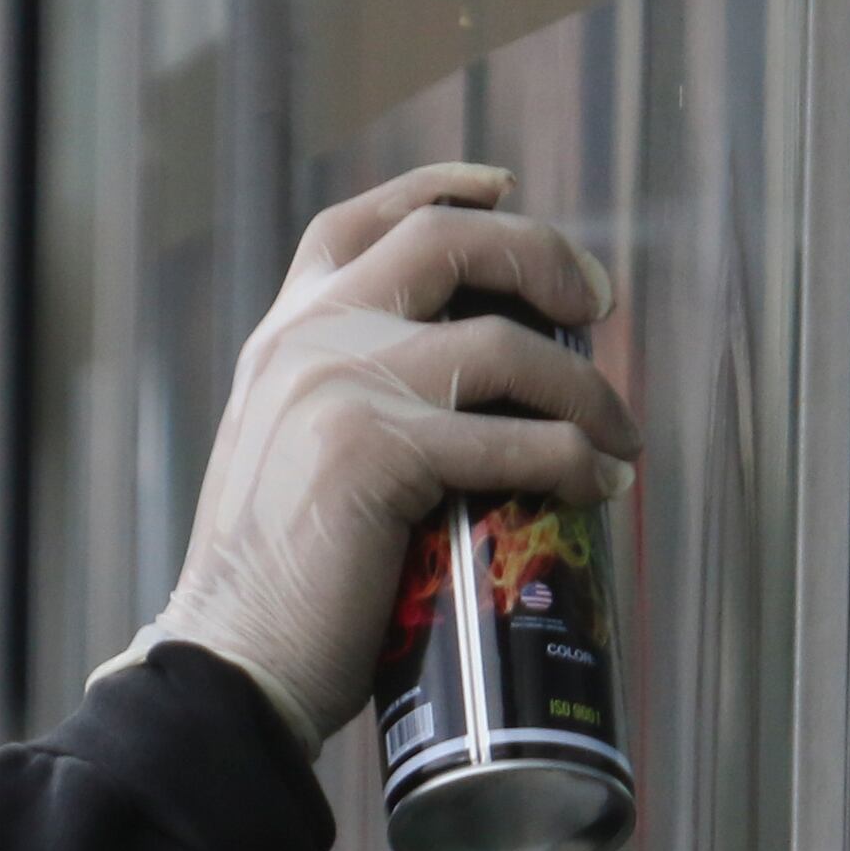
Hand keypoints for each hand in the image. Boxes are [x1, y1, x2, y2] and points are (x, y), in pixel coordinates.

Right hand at [123, 162, 641, 749]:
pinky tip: (598, 484)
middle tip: (595, 306)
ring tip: (617, 434)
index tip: (505, 189)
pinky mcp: (378, 449)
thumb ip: (344, 402)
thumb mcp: (292, 455)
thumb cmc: (274, 586)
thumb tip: (461, 395)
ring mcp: (340, 385)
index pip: (358, 225)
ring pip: (504, 345)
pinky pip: (515, 438)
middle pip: (447, 241)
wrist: (231, 661)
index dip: (438, 189)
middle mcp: (307, 339)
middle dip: (543, 257)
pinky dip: (574, 460)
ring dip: (584, 391)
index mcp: (281, 338)